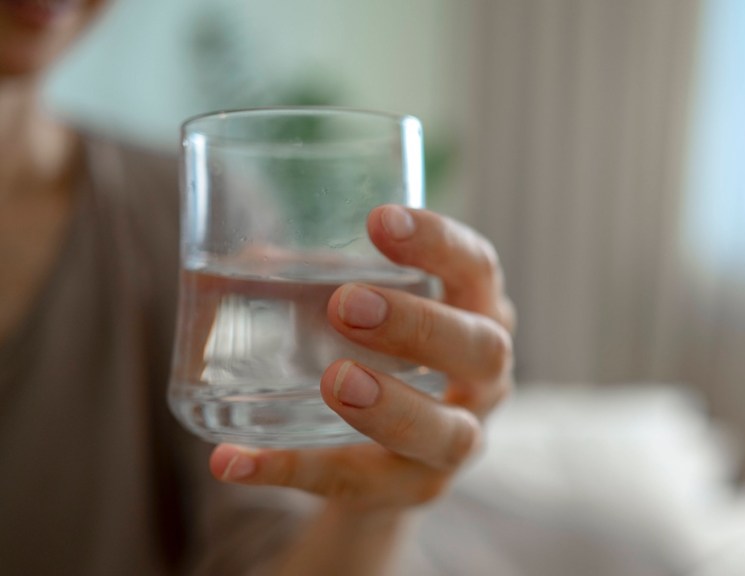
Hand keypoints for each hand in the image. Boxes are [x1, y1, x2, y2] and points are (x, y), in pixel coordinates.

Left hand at [208, 205, 514, 514]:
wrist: (384, 459)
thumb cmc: (378, 356)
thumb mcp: (367, 313)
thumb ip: (323, 282)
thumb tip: (250, 255)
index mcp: (477, 313)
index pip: (477, 268)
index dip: (438, 243)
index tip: (378, 220)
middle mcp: (484, 378)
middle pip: (481, 350)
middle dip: (419, 325)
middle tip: (348, 305)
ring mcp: (457, 442)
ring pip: (446, 434)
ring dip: (390, 407)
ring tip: (334, 382)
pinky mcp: (412, 490)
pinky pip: (358, 486)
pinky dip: (294, 470)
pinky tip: (235, 459)